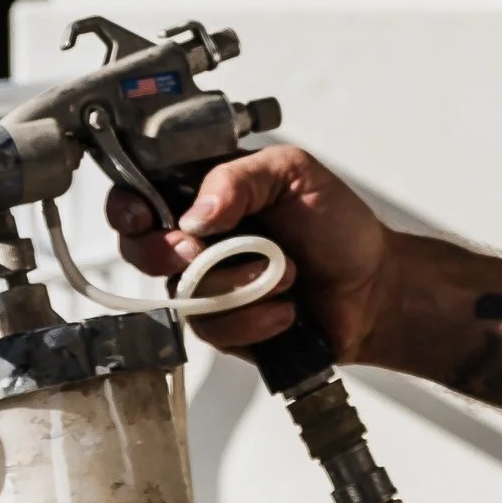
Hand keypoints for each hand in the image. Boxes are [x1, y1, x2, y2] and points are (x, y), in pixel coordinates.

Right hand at [106, 140, 396, 359]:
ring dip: (238, 286)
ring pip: (181, 294)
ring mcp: (207, 287)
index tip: (143, 217)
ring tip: (286, 276)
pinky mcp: (223, 330)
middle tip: (202, 249)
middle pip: (140, 250)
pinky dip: (254, 319)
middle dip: (168, 252)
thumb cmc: (337, 224)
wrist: (374, 287)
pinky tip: (286, 310)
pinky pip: (212, 329)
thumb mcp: (293, 173)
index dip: (127, 207)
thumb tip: (195, 213)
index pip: (140, 195)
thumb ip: (239, 177)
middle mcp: (197, 241)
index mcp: (204, 193)